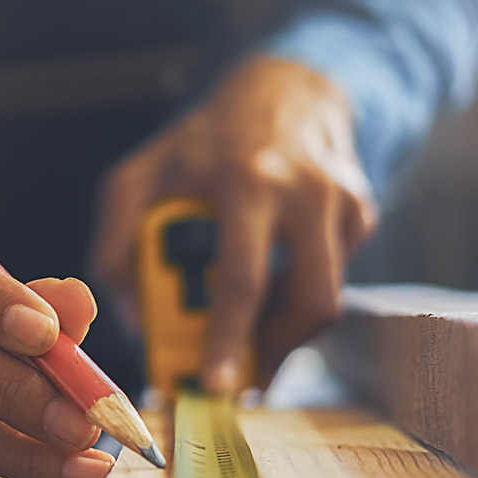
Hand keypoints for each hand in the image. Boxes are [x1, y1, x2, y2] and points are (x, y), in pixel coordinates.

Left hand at [92, 56, 378, 389]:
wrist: (284, 91)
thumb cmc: (200, 145)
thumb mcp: (137, 179)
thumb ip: (115, 246)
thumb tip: (135, 322)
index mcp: (246, 181)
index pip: (242, 279)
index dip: (229, 340)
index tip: (218, 385)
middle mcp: (305, 190)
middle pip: (309, 301)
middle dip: (274, 355)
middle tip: (240, 384)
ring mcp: (343, 201)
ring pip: (326, 301)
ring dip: (285, 332)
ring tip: (247, 337)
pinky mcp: (363, 211)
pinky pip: (334, 278)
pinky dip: (300, 297)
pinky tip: (272, 284)